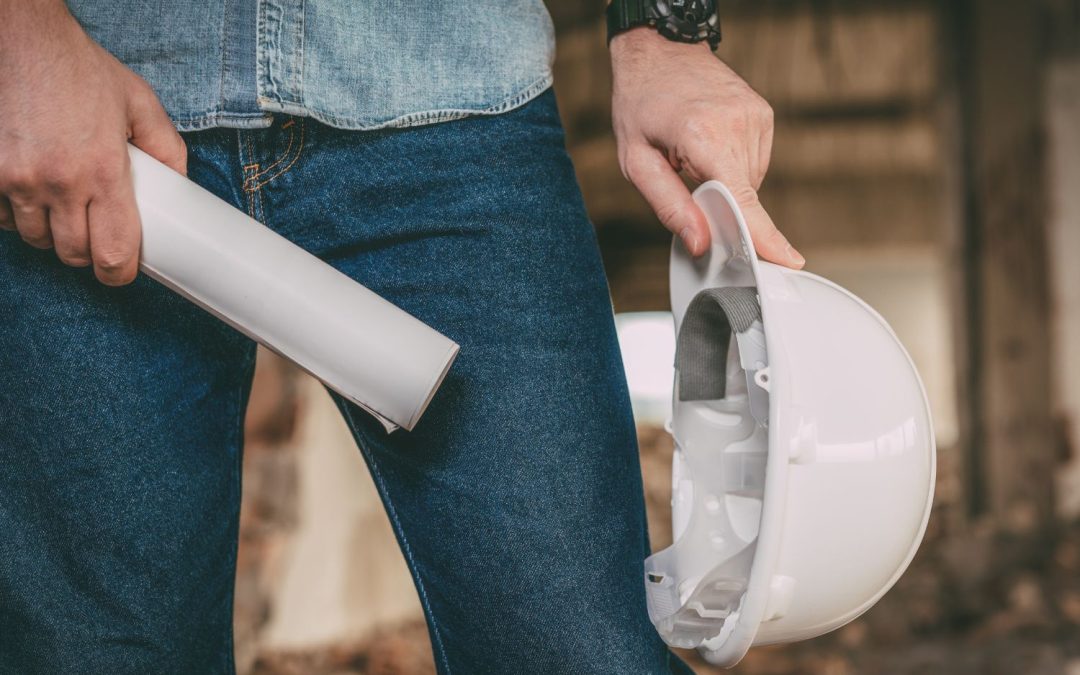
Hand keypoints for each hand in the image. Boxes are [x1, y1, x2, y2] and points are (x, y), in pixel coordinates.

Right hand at [0, 0, 186, 284]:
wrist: (18, 36)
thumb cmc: (79, 68)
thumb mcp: (139, 103)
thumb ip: (166, 147)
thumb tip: (182, 187)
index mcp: (103, 170)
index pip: (113, 253)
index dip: (118, 272)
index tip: (120, 271)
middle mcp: (59, 181)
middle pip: (73, 253)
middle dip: (85, 250)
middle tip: (92, 229)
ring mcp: (15, 178)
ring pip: (35, 238)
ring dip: (49, 230)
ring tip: (61, 200)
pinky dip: (12, 212)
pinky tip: (28, 188)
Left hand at [610, 27, 803, 267]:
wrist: (659, 51)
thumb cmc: (641, 104)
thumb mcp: (637, 161)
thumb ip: (668, 205)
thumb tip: (700, 241)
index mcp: (702, 136)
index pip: (741, 198)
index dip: (764, 235)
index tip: (789, 260)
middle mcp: (736, 124)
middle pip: (742, 195)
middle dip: (719, 202)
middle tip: (687, 176)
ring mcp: (755, 115)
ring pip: (750, 180)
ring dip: (725, 180)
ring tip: (696, 152)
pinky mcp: (763, 113)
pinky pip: (754, 161)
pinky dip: (734, 163)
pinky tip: (712, 143)